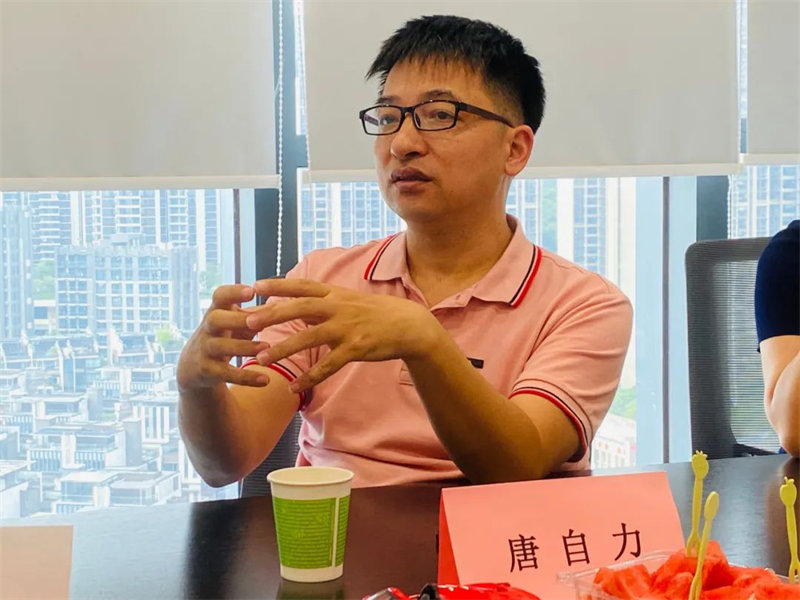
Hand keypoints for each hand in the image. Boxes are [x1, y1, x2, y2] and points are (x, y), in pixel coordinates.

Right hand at [176, 284, 270, 390]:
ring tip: (267, 347)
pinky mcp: (207, 370)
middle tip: (256, 321)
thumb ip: (257, 314)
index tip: (252, 291)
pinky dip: (246, 377)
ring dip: (244, 347)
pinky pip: (226, 373)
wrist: (195, 367)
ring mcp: (205, 349)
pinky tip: (265, 380)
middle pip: (215, 319)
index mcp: (217, 311)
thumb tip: (288, 303)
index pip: (219, 296)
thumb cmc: (225, 336)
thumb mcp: (235, 322)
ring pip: (221, 346)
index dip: (233, 292)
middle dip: (235, 319)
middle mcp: (207, 328)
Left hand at [246, 278, 439, 391]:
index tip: (254, 285)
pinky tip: (294, 387)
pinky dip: (309, 377)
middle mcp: (339, 308)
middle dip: (272, 314)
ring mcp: (347, 328)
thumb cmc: (377, 314)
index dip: (278, 285)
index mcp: (335, 294)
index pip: (302, 286)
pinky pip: (328, 365)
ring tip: (261, 359)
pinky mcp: (356, 348)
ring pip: (309, 338)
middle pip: (300, 308)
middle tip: (247, 322)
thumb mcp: (350, 300)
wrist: (409, 326)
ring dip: (284, 349)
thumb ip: (325, 301)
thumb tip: (299, 301)